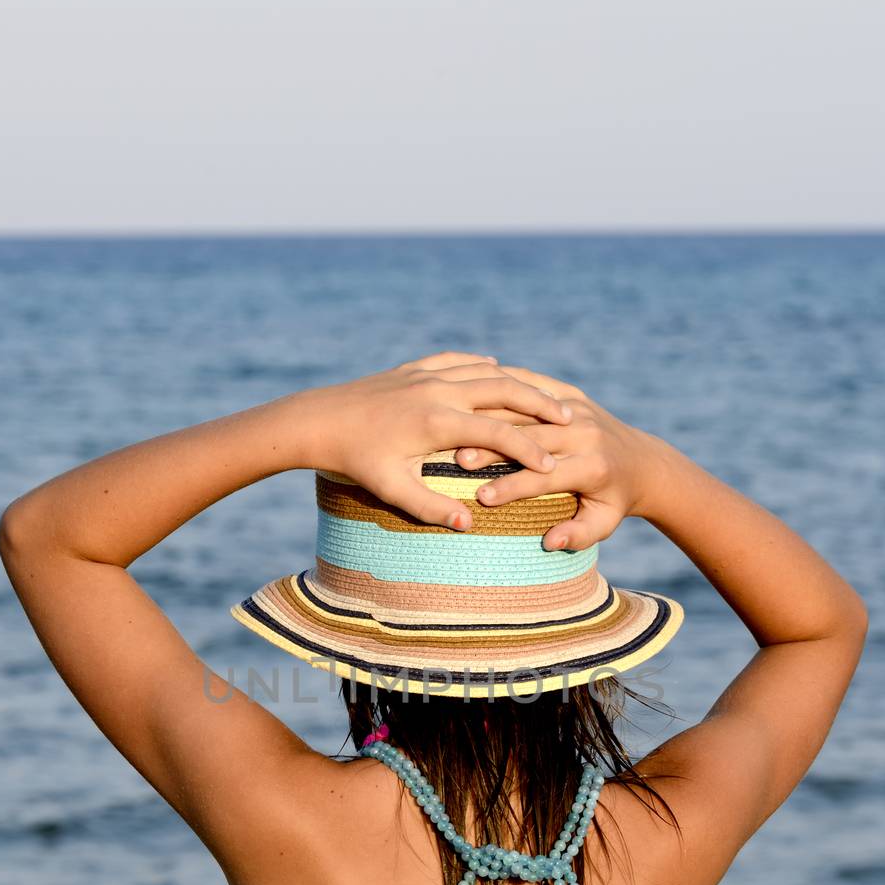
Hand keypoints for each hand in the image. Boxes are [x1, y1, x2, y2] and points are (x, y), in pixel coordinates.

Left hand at [296, 352, 572, 529]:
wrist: (316, 420)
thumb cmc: (353, 460)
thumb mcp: (389, 489)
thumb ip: (430, 507)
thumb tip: (468, 524)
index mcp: (437, 422)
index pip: (498, 433)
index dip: (529, 450)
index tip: (553, 466)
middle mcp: (438, 391)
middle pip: (503, 390)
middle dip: (539, 405)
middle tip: (569, 418)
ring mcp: (426, 375)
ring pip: (485, 371)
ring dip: (518, 382)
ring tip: (543, 396)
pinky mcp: (413, 368)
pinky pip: (458, 360)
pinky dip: (482, 365)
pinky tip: (496, 369)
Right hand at [449, 366, 663, 549]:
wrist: (641, 462)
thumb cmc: (614, 501)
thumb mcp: (604, 523)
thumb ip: (579, 535)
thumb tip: (550, 542)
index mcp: (593, 467)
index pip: (546, 478)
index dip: (513, 488)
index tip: (481, 499)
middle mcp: (587, 434)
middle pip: (533, 440)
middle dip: (496, 450)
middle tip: (460, 461)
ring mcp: (579, 410)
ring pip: (529, 412)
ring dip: (493, 419)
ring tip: (460, 429)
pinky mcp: (572, 395)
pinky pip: (535, 387)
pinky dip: (505, 391)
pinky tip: (475, 397)